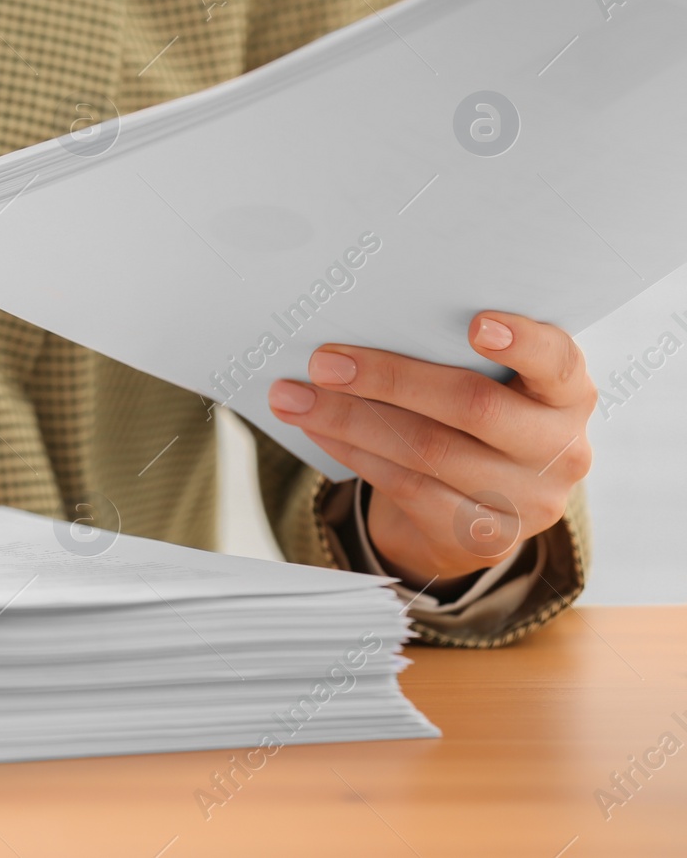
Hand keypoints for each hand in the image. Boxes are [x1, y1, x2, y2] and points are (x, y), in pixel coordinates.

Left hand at [266, 312, 594, 587]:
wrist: (483, 508)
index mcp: (567, 394)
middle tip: (323, 362)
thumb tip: (357, 328)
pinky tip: (318, 430)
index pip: (558, 361)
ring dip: (349, 420)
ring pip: (428, 451)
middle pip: (472, 406)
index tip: (476, 323)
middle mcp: (561, 449)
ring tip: (294, 397)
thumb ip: (452, 358)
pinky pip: (408, 488)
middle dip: (388, 379)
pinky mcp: (485, 539)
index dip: (523, 343)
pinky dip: (354, 453)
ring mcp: (528, 502)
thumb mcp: (490, 385)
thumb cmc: (475, 421)